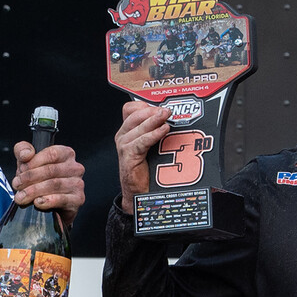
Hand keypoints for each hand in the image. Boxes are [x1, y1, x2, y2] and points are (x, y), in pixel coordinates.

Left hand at [11, 142, 85, 219]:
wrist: (48, 209)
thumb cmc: (39, 181)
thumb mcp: (27, 163)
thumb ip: (22, 151)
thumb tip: (26, 155)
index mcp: (65, 154)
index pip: (51, 154)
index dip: (33, 162)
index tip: (20, 171)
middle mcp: (75, 167)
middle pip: (51, 170)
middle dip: (30, 178)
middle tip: (17, 185)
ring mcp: (78, 184)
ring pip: (54, 184)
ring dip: (34, 191)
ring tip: (21, 197)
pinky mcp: (78, 200)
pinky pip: (62, 199)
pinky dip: (48, 201)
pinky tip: (37, 203)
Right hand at [114, 100, 171, 214]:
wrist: (139, 191)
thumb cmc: (146, 168)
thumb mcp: (152, 145)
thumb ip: (157, 130)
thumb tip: (173, 118)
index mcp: (128, 130)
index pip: (131, 109)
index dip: (145, 105)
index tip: (160, 105)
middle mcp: (123, 135)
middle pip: (135, 114)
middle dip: (152, 110)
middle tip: (167, 110)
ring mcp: (124, 145)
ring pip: (138, 126)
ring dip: (154, 120)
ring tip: (167, 117)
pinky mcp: (128, 156)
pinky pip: (141, 141)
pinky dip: (153, 134)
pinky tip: (164, 131)